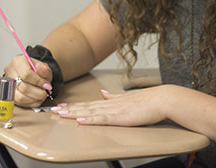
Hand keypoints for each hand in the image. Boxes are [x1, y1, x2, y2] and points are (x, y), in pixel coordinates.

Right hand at [4, 55, 52, 106]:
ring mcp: (8, 84)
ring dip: (34, 99)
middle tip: (45, 92)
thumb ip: (44, 69)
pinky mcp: (9, 95)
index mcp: (18, 62)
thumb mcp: (43, 67)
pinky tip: (37, 99)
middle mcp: (10, 72)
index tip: (47, 86)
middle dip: (38, 92)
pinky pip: (20, 103)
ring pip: (20, 97)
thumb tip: (43, 70)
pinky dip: (31, 103)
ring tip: (42, 96)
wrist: (31, 74)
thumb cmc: (36, 70)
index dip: (38, 82)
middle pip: (23, 87)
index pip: (26, 74)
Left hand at [50, 86, 168, 126]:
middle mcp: (110, 105)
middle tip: (53, 110)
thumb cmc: (148, 101)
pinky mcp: (121, 117)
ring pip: (90, 112)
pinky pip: (102, 119)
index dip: (74, 105)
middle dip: (68, 109)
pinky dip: (90, 120)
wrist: (162, 99)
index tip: (61, 106)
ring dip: (74, 113)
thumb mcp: (127, 98)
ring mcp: (115, 110)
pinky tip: (80, 120)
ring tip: (61, 114)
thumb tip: (102, 94)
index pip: (89, 104)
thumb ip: (113, 98)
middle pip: (85, 107)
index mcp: (111, 102)